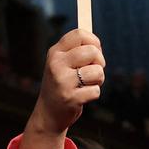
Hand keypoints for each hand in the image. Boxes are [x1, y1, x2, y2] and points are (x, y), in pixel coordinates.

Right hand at [18, 30, 103, 148]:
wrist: (48, 114)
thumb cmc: (61, 85)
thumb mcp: (62, 64)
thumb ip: (76, 51)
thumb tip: (96, 42)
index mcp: (55, 52)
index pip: (79, 34)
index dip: (93, 41)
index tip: (95, 50)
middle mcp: (56, 64)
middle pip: (92, 51)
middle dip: (99, 61)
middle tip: (92, 71)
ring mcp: (62, 81)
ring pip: (97, 71)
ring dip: (98, 80)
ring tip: (86, 84)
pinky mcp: (70, 98)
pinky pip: (96, 91)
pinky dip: (93, 94)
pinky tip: (82, 96)